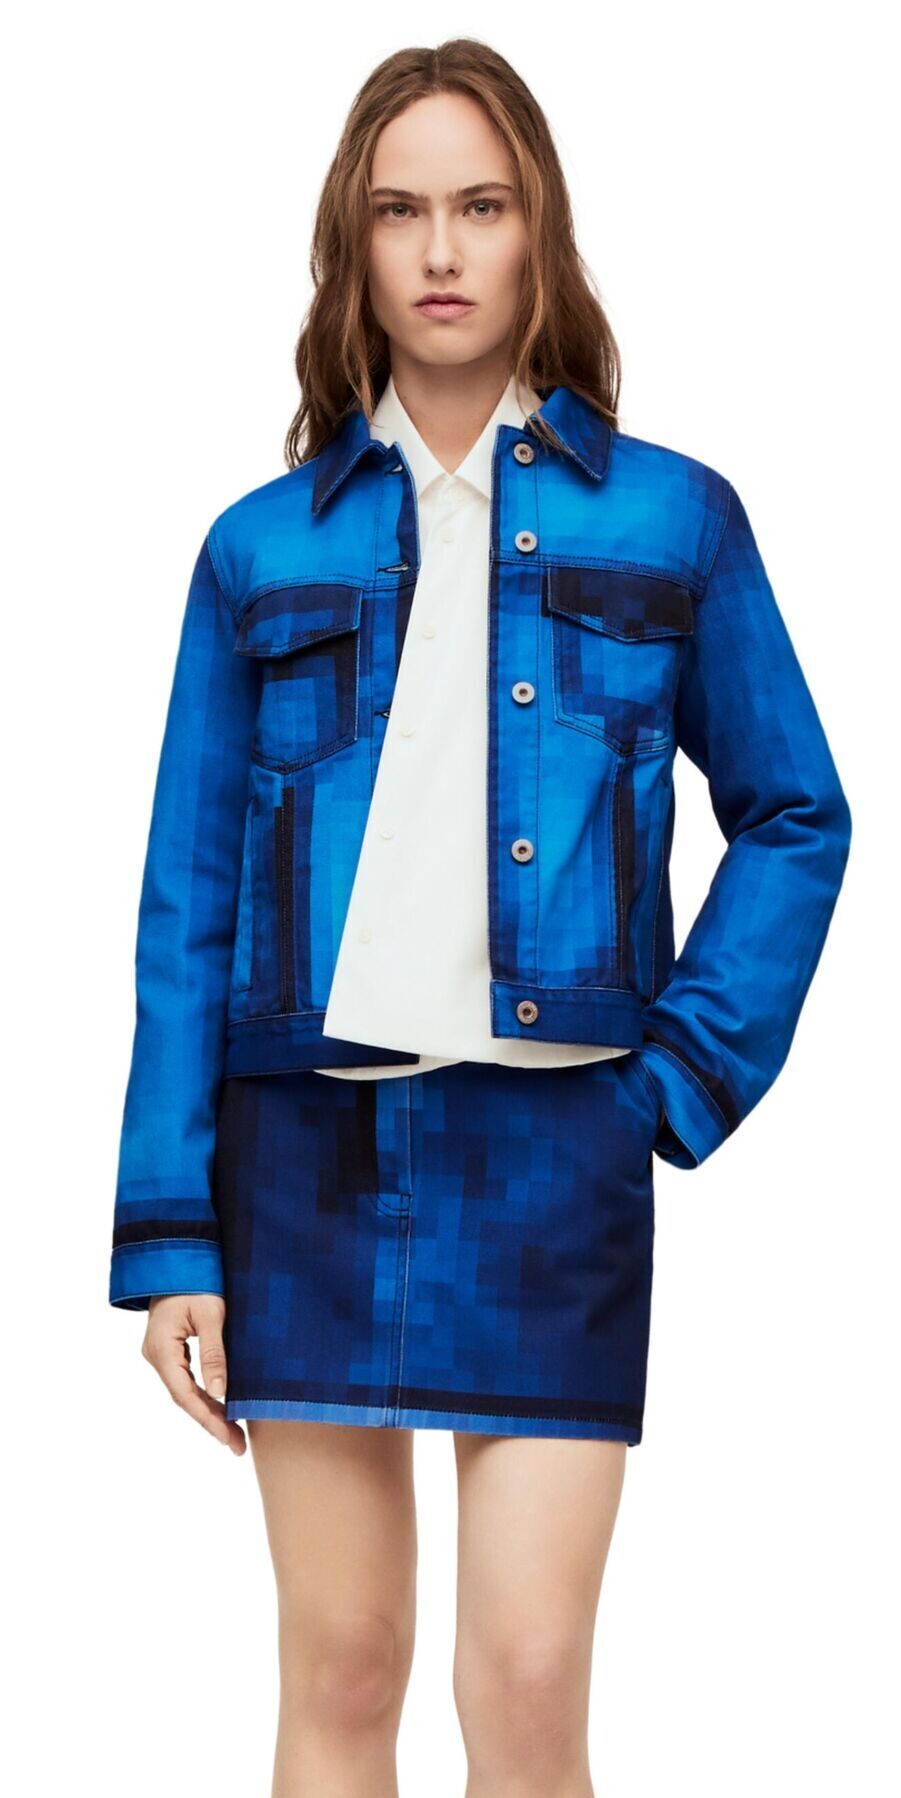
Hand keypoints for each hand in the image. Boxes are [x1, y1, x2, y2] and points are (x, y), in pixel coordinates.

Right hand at [142, 1294, 245, 1453]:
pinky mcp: (169, 1348)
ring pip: (184, 1390)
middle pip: (184, 1398)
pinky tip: (220, 1406)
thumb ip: (214, 1353)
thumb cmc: (197, 1279)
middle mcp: (156, 1355)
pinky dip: (203, 1394)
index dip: (208, 1419)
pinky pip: (185, 1378)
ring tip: (233, 1433)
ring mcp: (160, 1352)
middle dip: (211, 1421)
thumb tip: (221, 1393)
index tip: (229, 1438)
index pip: (185, 1395)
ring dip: (208, 1410)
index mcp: (162, 1349)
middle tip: (237, 1445)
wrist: (179, 1254)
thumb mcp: (211, 1314)